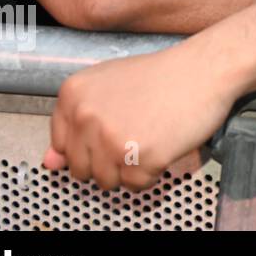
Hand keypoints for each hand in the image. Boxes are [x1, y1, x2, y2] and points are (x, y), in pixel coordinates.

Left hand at [43, 42, 239, 190]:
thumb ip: (76, 123)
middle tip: (135, 134)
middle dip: (107, 160)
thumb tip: (50, 163)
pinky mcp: (141, 157)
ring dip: (129, 169)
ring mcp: (112, 139)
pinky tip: (163, 144)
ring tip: (149, 138)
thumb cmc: (164, 75)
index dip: (90, 144)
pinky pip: (137, 186)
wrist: (205, 69)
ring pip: (106, 182)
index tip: (110, 132)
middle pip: (81, 169)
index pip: (62, 145)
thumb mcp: (111, 86)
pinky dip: (152, 173)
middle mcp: (86, 117)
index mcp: (73, 94)